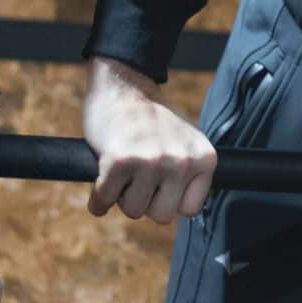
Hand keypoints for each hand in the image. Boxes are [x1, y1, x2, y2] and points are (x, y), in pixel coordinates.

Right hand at [83, 56, 217, 224]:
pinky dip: (98, 199)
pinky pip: (104, 200)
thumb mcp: (186, 143)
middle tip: (138, 177)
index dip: (169, 201)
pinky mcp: (120, 161)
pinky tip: (100, 182)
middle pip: (162, 216)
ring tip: (123, 171)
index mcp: (204, 159)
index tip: (160, 185)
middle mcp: (182, 161)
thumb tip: (181, 211)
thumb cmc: (152, 120)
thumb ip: (189, 174)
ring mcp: (151, 161)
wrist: (124, 86)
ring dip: (121, 197)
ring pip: (133, 211)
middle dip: (145, 201)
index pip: (189, 210)